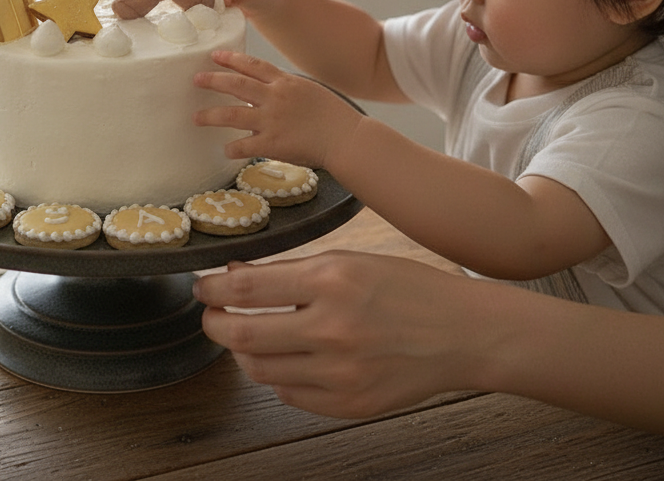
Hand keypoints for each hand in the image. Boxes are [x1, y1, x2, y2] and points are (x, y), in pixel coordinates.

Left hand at [194, 49, 363, 166]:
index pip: (253, 66)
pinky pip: (245, 146)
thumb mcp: (309, 91)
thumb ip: (287, 88)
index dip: (232, 59)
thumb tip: (268, 87)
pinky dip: (232, 148)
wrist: (347, 138)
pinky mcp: (273, 144)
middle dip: (214, 81)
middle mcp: (275, 98)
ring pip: (233, 115)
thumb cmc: (333, 116)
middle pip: (237, 85)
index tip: (215, 56)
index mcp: (285, 83)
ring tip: (196, 117)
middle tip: (196, 79)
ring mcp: (272, 121)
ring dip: (211, 115)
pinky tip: (225, 150)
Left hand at [194, 252, 486, 418]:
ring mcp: (341, 374)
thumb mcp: (348, 259)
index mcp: (332, 280)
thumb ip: (292, 272)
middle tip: (211, 313)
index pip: (246, 288)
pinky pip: (290, 394)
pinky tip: (280, 357)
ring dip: (240, 352)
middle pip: (242, 336)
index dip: (212, 288)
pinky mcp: (349, 405)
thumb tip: (235, 275)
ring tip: (243, 334)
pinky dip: (274, 376)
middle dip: (213, 324)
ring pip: (260, 371)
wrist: (461, 333)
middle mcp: (333, 329)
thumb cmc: (406, 287)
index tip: (202, 286)